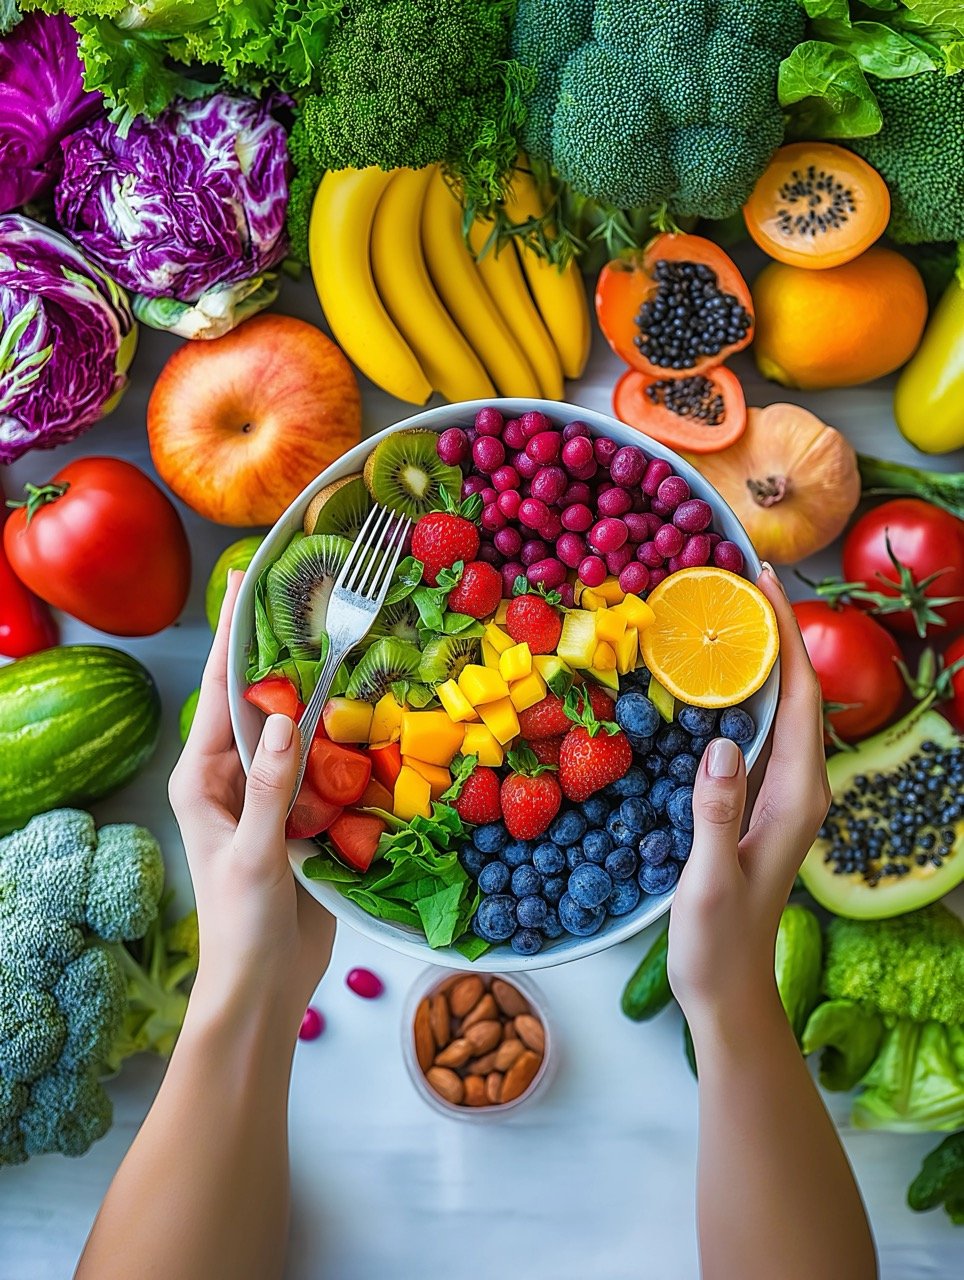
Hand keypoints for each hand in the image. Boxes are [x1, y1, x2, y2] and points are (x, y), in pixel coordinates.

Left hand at [168, 572, 334, 1033]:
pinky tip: (378, 718)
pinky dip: (350, 744)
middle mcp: (237, 777)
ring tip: (354, 644)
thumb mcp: (255, 856)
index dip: (235, 634)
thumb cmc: (242, 925)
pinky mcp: (307, 817)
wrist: (265, 985)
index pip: (222, 692)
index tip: (246, 581)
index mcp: (206, 778)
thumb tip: (283, 720)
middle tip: (315, 598)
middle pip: (262, 701)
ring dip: (324, 697)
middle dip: (284, 652)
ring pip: (301, 731)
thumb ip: (270, 790)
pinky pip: (329, 768)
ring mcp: (274, 796)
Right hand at [667, 565, 829, 1032]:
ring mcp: (782, 797)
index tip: (766, 583)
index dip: (789, 635)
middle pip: (798, 693)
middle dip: (778, 632)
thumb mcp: (710, 879)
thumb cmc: (718, 942)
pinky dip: (745, 695)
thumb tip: (720, 746)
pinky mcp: (760, 805)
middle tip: (742, 581)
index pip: (802, 699)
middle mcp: (799, 789)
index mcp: (797, 798)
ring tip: (730, 616)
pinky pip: (760, 734)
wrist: (729, 989)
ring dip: (763, 660)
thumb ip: (717, 812)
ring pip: (781, 711)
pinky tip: (716, 683)